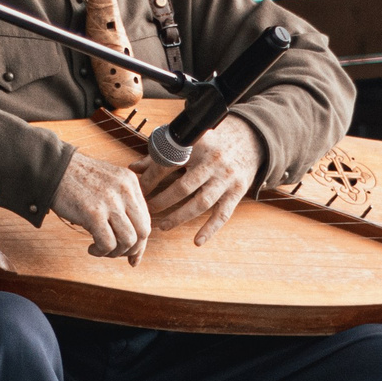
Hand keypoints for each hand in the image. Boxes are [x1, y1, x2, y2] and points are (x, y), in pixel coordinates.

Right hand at [51, 151, 150, 261]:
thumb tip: (133, 238)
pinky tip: (91, 248)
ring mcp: (110, 202)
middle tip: (115, 253)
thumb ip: (122, 203)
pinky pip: (108, 244)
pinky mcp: (94, 213)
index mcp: (131, 182)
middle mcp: (125, 190)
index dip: (141, 242)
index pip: (146, 219)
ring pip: (128, 240)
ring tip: (101, 249)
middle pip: (143, 232)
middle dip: (131, 249)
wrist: (53, 168)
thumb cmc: (77, 180)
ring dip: (115, 252)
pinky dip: (101, 252)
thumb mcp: (108, 183)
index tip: (132, 255)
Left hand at [141, 121, 262, 246]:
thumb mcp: (187, 142)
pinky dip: (210, 229)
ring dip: (179, 217)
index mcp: (196, 145)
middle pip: (183, 187)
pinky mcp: (238, 191)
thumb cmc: (211, 142)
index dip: (150, 179)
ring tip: (162, 226)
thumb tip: (132, 168)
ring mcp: (226, 178)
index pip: (167, 165)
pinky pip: (222, 214)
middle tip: (147, 210)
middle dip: (161, 201)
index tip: (137, 191)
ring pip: (200, 203)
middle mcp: (212, 162)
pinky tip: (197, 241)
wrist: (249, 139)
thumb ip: (160, 155)